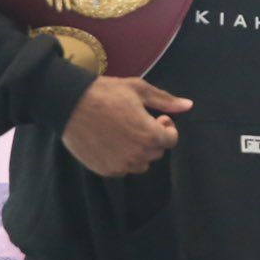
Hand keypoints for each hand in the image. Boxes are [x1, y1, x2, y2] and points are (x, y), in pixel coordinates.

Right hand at [59, 75, 191, 175]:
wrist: (70, 103)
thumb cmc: (106, 93)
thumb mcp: (139, 90)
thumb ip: (166, 100)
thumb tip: (189, 106)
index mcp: (151, 135)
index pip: (171, 140)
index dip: (167, 127)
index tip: (157, 118)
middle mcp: (139, 155)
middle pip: (157, 152)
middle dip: (153, 138)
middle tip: (139, 123)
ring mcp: (121, 165)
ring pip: (141, 164)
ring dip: (138, 151)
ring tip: (124, 132)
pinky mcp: (105, 170)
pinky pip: (122, 169)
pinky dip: (121, 158)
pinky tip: (111, 141)